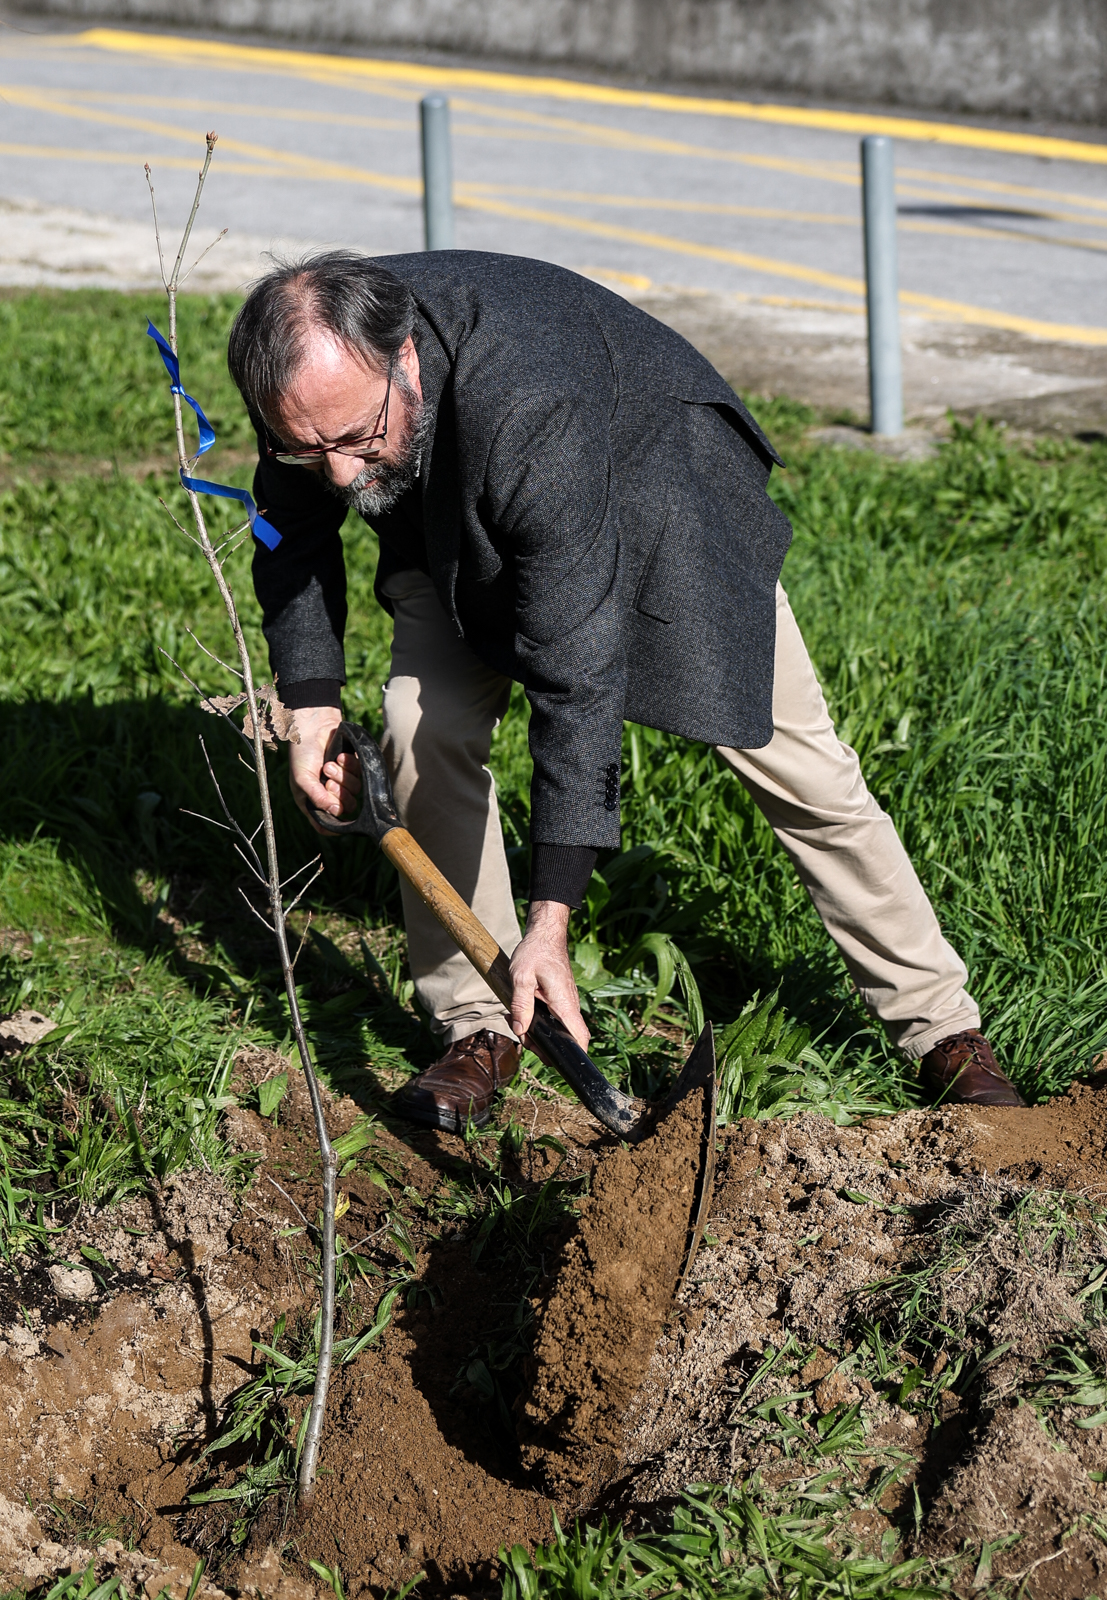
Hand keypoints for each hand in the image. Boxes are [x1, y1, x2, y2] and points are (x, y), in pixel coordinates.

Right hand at [288, 705, 361, 830]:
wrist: (313, 726)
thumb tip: (336, 812)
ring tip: (329, 764)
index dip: (334, 827)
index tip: (342, 824)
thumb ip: (317, 797)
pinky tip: (339, 756)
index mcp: (313, 801)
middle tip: (328, 781)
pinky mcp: (352, 769)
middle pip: (346, 808)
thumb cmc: (302, 754)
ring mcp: (342, 782)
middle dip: (339, 794)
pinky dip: (349, 766)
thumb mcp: (302, 778)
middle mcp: (329, 794)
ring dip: (342, 777)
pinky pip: (360, 775)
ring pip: (355, 792)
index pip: (326, 824)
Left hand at [509, 900, 589, 1051]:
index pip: (579, 1037)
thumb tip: (520, 1030)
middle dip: (545, 1047)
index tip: (558, 1062)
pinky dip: (540, 1022)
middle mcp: (570, 1005)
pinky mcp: (562, 999)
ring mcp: (568, 1002)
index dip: (574, 1055)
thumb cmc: (535, 952)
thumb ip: (521, 1005)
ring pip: (560, 1029)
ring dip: (539, 1033)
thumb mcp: (521, 977)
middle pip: (568, 1038)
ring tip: (517, 1023)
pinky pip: (555, 1018)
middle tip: (522, 1037)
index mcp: (564, 1003)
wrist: (546, 934)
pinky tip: (523, 1014)